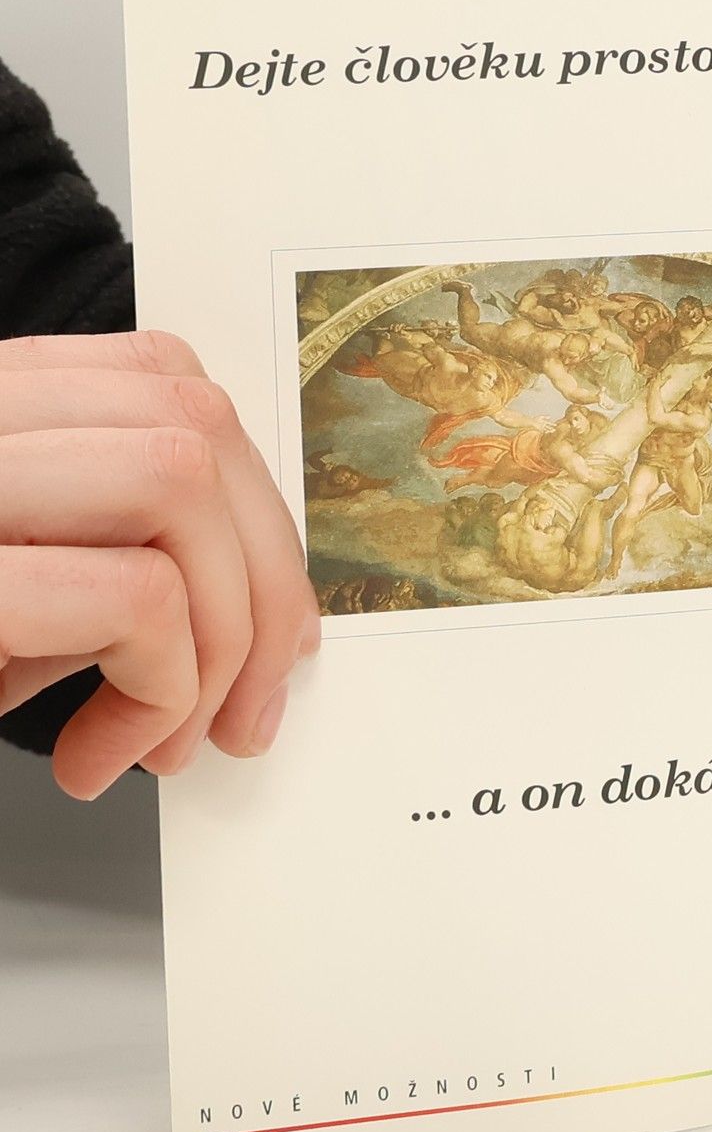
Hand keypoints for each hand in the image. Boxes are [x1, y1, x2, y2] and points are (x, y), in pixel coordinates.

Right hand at [0, 331, 320, 798]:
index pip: (161, 378)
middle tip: (248, 707)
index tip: (264, 619)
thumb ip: (102, 552)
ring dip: (219, 634)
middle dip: (267, 578)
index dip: (248, 499)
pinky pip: (132, 597)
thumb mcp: (12, 598)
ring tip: (165, 737)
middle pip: (192, 423)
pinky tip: (100, 754)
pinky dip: (163, 688)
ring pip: (174, 482)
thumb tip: (262, 613)